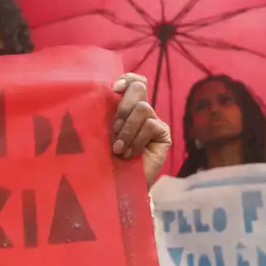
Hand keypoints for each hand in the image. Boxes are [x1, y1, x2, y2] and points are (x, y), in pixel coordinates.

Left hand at [112, 73, 170, 187]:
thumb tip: (102, 97)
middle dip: (124, 105)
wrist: (120, 186)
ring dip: (128, 129)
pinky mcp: (163, 135)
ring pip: (143, 109)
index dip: (127, 79)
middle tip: (114, 127)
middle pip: (139, 88)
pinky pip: (151, 126)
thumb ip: (105, 116)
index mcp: (126, 107)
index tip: (114, 89)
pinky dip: (137, 141)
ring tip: (118, 148)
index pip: (134, 81)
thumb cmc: (106, 160)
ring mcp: (154, 122)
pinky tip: (129, 155)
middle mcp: (142, 111)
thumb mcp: (102, 135)